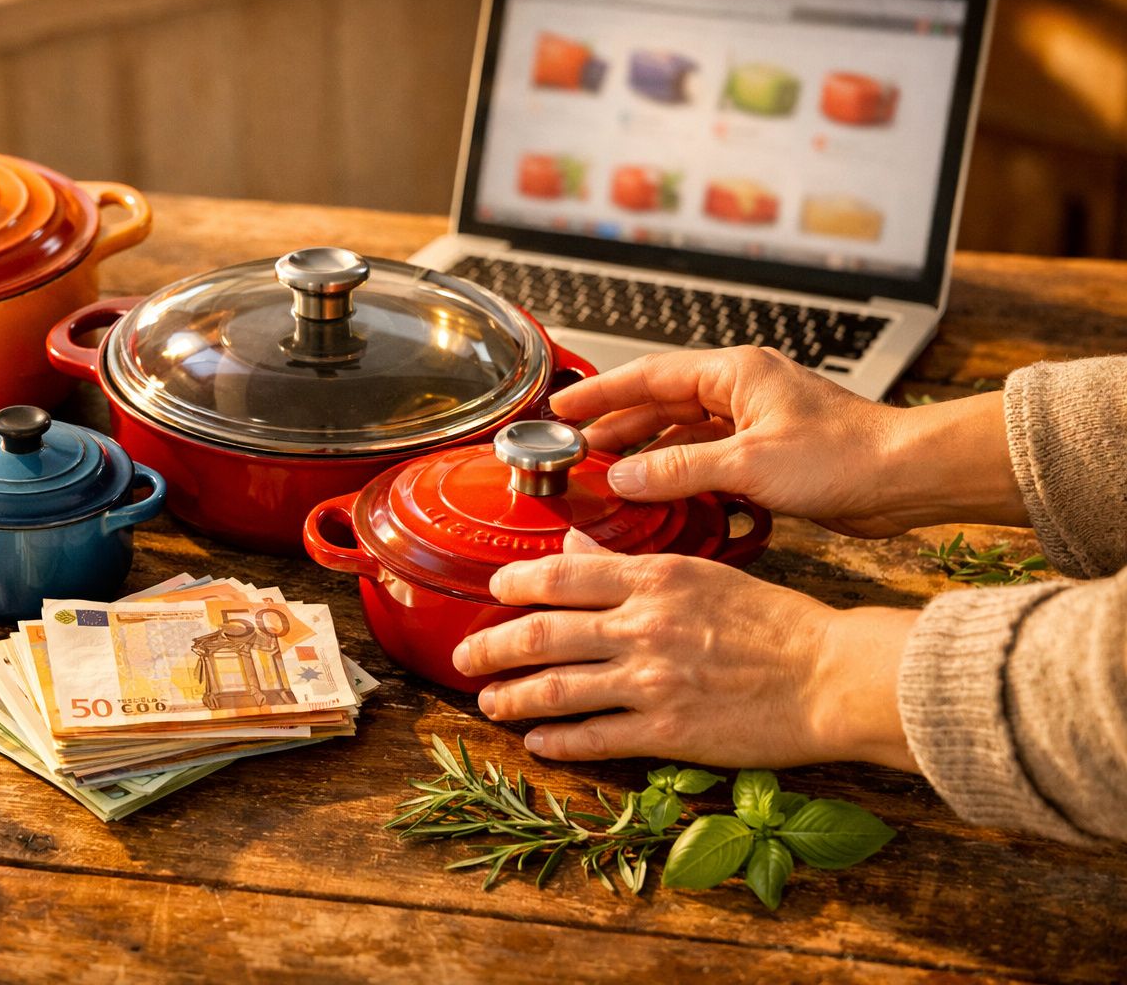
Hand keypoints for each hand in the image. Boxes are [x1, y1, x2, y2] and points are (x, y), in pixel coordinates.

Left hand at [451, 529, 918, 769]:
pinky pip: (594, 738)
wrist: (831, 675)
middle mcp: (643, 626)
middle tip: (465, 657)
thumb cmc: (779, 623)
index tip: (493, 593)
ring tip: (490, 702)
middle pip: (541, 633)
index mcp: (655, 579)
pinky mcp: (666, 731)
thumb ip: (639, 568)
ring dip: (513, 696)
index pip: (561, 576)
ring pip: (556, 688)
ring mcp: (651, 681)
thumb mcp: (707, 572)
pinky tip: (538, 742)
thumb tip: (580, 555)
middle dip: (492, 647)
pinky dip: (557, 741)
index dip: (515, 586)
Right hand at [550, 345, 1025, 536]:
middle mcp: (742, 390)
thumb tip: (623, 476)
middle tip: (574, 444)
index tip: (564, 405)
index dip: (601, 391)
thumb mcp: (749, 464)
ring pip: (681, 429)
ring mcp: (754, 421)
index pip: (649, 375)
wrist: (904, 477)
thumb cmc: (847, 455)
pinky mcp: (766, 453)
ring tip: (604, 468)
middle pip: (661, 400)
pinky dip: (675, 469)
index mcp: (735, 373)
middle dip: (616, 422)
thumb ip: (678, 469)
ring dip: (643, 448)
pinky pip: (705, 455)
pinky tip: (655, 489)